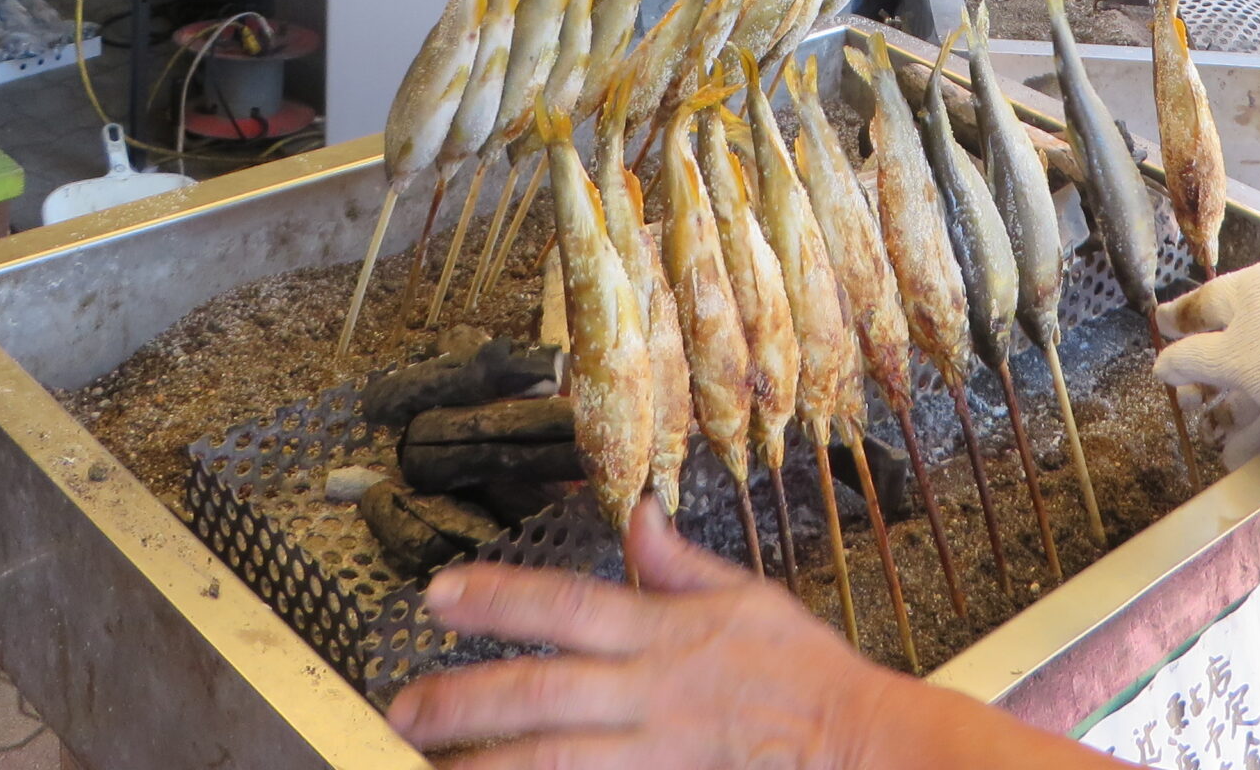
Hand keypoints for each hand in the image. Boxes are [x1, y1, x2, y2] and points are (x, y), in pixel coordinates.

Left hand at [387, 500, 905, 769]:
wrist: (857, 743)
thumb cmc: (804, 672)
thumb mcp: (748, 596)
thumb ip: (680, 564)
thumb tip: (636, 515)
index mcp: (666, 631)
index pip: (567, 603)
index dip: (499, 598)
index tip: (439, 595)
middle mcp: (650, 691)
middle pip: (541, 691)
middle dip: (463, 699)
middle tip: (401, 709)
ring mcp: (655, 751)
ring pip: (552, 758)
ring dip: (484, 763)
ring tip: (425, 765)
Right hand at [1156, 256, 1259, 464]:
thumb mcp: (1231, 360)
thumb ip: (1192, 360)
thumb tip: (1162, 363)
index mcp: (1257, 285)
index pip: (1207, 301)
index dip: (1180, 318)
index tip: (1162, 325)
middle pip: (1237, 335)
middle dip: (1210, 372)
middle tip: (1191, 400)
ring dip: (1237, 398)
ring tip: (1217, 432)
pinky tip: (1256, 435)